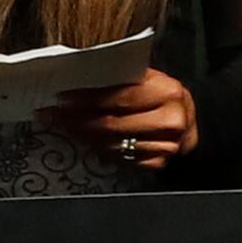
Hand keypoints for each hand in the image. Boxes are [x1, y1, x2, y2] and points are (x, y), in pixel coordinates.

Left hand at [41, 66, 198, 172]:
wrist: (190, 123)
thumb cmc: (162, 97)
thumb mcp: (151, 79)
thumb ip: (124, 79)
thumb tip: (80, 78)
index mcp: (168, 91)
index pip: (120, 97)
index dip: (88, 99)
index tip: (62, 98)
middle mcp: (170, 120)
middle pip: (113, 124)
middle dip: (77, 119)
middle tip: (52, 115)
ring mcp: (165, 146)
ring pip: (112, 144)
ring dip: (82, 136)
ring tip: (62, 126)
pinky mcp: (158, 163)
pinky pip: (119, 159)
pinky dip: (97, 149)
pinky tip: (83, 139)